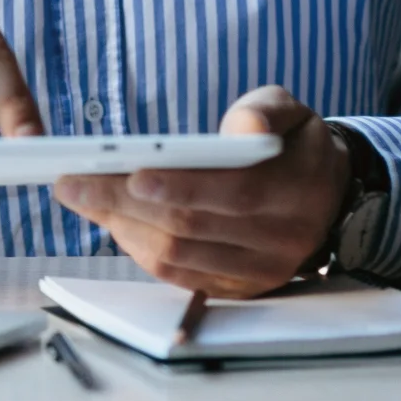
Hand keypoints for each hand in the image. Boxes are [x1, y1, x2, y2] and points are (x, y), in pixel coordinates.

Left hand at [52, 87, 349, 296]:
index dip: (181, 186)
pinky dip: (141, 251)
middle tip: (72, 183)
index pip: (233, 192)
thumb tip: (243, 129)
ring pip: (179, 256)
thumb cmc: (293, 143)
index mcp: (297, 189)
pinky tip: (112, 222)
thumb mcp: (290, 111)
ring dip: (123, 227)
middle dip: (124, 203)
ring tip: (82, 198)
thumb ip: (265, 111)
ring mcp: (260, 271)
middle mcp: (281, 239)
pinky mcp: (240, 288)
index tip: (131, 174)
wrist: (328, 197)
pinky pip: (181, 277)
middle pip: (191, 226)